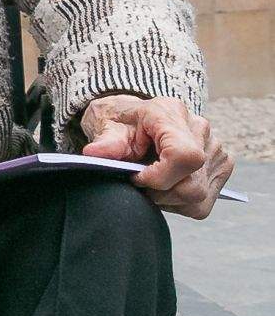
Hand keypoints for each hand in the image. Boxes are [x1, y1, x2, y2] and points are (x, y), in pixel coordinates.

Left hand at [81, 93, 233, 217]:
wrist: (134, 118)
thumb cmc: (120, 121)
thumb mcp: (106, 125)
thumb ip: (105, 141)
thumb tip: (93, 154)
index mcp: (170, 113)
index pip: (184, 156)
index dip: (159, 177)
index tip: (136, 177)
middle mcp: (200, 129)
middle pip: (191, 184)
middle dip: (159, 192)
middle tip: (138, 182)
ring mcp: (216, 149)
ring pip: (198, 197)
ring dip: (168, 199)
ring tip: (150, 182)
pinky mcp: (222, 166)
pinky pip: (203, 202)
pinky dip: (180, 202)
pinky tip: (166, 185)